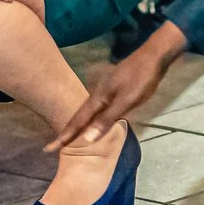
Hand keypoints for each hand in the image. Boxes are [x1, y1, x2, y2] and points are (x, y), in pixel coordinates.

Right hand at [47, 30, 183, 150]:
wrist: (154, 55)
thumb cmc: (141, 78)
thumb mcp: (126, 101)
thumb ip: (107, 119)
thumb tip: (87, 138)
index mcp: (98, 98)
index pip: (77, 121)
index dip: (65, 136)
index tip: (49, 148)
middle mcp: (98, 94)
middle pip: (79, 116)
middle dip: (67, 132)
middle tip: (54, 146)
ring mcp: (105, 90)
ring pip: (87, 111)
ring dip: (77, 124)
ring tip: (68, 136)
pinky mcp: (114, 88)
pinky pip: (96, 108)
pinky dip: (89, 117)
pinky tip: (92, 120)